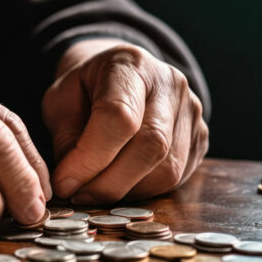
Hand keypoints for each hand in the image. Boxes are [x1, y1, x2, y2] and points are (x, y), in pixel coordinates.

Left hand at [42, 39, 208, 203]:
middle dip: (108, 183)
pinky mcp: (200, 140)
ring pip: (167, 169)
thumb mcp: (60, 101)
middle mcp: (170, 84)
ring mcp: (191, 112)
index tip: (63, 183)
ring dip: (125, 191)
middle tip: (77, 196)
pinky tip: (117, 185)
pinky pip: (175, 179)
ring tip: (93, 191)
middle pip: (150, 146)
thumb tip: (70, 183)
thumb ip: (65, 138)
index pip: (118, 116)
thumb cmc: (86, 90)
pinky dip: (142, 191)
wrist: (121, 77)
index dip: (89, 158)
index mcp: (130, 65)